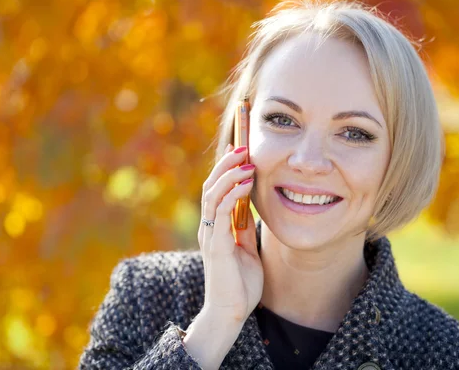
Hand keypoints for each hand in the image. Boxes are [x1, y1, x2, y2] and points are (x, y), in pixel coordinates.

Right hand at [198, 143, 262, 324]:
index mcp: (215, 226)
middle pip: (211, 185)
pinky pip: (220, 212)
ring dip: (228, 173)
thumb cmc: (239, 284)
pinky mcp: (215, 245)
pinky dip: (231, 194)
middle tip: (242, 144)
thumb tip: (250, 207)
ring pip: (212, 194)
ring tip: (245, 158)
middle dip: (226, 162)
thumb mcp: (246, 249)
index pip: (216, 189)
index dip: (226, 167)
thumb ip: (244, 228)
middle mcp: (208, 227)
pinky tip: (245, 183)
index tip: (239, 148)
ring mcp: (210, 235)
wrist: (230, 313)